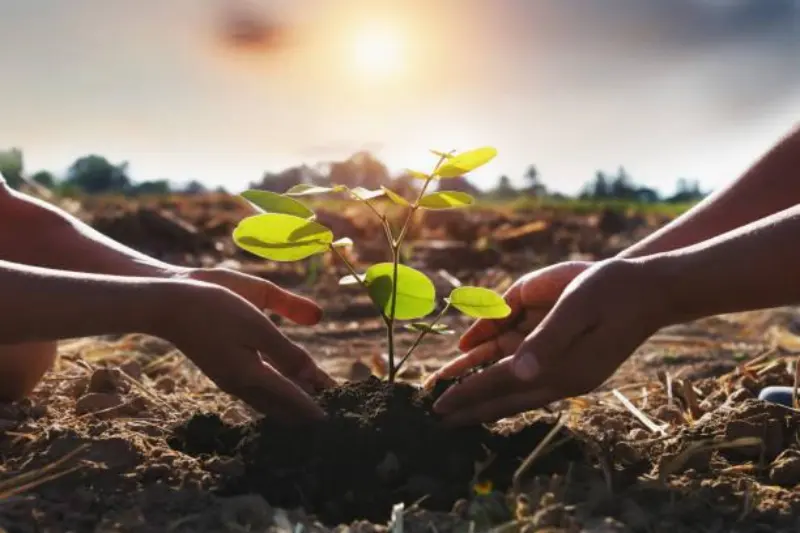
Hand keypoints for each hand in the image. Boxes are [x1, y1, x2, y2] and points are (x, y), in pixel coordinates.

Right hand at [157, 278, 333, 423]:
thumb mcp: (257, 326)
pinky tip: (277, 391)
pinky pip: (254, 392)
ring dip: (288, 406)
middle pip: (279, 408)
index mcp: (251, 375)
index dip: (313, 408)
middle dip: (303, 413)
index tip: (332, 422)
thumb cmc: (215, 309)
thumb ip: (285, 352)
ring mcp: (228, 378)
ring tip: (308, 410)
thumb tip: (312, 375)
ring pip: (265, 402)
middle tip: (327, 418)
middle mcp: (240, 383)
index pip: (292, 398)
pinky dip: (273, 395)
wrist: (168, 305)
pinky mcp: (221, 369)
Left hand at [432, 259, 670, 425]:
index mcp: (560, 369)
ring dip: (479, 392)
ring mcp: (562, 370)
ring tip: (448, 400)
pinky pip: (524, 373)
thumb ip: (546, 340)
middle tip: (434, 418)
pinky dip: (499, 374)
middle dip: (468, 406)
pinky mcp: (566, 361)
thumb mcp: (578, 307)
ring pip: (510, 387)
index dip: (468, 394)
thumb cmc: (612, 292)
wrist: (650, 289)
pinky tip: (481, 369)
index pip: (500, 384)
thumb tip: (517, 371)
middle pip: (502, 397)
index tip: (438, 407)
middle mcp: (557, 376)